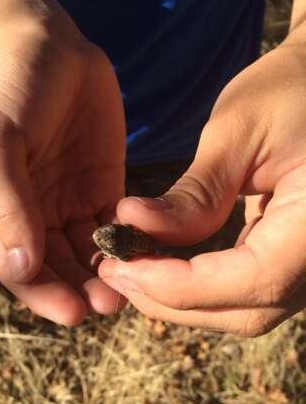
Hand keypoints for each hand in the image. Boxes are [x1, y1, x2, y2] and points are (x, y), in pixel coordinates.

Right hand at [0, 16, 125, 324]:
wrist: (50, 48)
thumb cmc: (13, 90)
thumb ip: (5, 203)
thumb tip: (20, 267)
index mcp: (1, 211)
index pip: (20, 268)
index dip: (44, 295)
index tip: (73, 313)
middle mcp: (35, 214)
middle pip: (58, 268)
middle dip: (81, 290)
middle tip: (109, 305)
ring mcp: (71, 201)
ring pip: (89, 252)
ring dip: (107, 273)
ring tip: (130, 288)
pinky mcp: (105, 186)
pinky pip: (117, 224)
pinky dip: (129, 242)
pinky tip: (144, 253)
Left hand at [99, 39, 305, 335]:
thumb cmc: (292, 92)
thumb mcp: (239, 133)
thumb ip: (194, 194)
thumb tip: (132, 226)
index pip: (254, 279)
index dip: (181, 285)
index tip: (121, 268)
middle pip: (248, 310)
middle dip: (173, 299)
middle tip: (115, 272)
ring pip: (246, 310)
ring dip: (183, 299)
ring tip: (131, 270)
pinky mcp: (295, 260)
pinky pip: (248, 292)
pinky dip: (202, 288)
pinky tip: (164, 268)